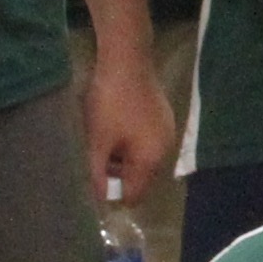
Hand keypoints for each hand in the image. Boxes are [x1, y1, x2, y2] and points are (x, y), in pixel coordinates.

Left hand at [86, 43, 176, 209]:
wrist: (127, 61)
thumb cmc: (110, 103)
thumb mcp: (97, 141)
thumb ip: (97, 174)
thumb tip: (98, 200)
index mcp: (151, 160)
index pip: (135, 195)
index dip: (113, 195)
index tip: (94, 183)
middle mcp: (165, 150)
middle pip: (141, 178)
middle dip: (118, 174)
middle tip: (95, 157)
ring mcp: (167, 132)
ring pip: (143, 158)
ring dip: (123, 156)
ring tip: (102, 139)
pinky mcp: (164, 117)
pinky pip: (147, 141)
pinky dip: (131, 141)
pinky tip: (115, 125)